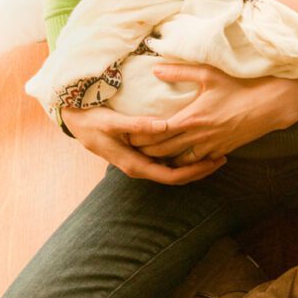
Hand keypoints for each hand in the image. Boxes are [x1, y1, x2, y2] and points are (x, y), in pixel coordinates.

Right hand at [60, 105, 226, 184]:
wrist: (74, 121)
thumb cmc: (91, 121)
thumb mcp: (113, 121)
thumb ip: (138, 124)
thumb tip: (165, 126)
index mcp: (135, 165)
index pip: (172, 176)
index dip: (196, 171)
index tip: (215, 162)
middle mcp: (140, 167)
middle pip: (177, 176)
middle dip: (200, 169)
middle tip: (223, 157)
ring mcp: (140, 161)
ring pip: (172, 169)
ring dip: (193, 163)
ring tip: (214, 152)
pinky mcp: (140, 154)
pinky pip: (165, 160)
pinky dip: (182, 156)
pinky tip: (194, 146)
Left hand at [128, 64, 286, 164]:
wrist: (268, 105)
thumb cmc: (239, 86)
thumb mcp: (209, 73)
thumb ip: (180, 71)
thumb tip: (156, 69)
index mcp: (191, 118)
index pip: (157, 132)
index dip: (140, 135)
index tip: (127, 133)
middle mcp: (199, 136)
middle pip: (164, 150)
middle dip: (145, 150)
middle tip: (131, 147)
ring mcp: (210, 147)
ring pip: (179, 161)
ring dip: (164, 160)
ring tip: (150, 157)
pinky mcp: (221, 151)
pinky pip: (197, 162)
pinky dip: (184, 163)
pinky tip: (177, 160)